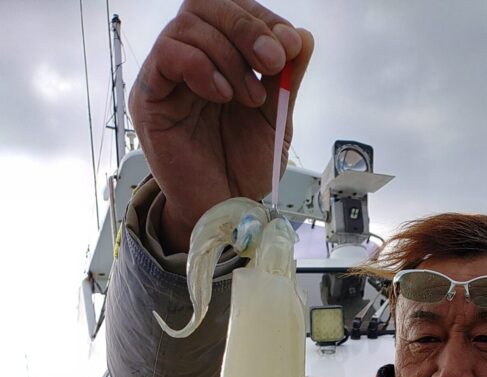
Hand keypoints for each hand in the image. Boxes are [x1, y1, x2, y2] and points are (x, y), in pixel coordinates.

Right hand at [130, 0, 313, 251]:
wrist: (226, 209)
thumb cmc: (245, 168)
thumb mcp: (276, 118)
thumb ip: (286, 78)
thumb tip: (302, 35)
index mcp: (219, 57)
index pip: (231, 8)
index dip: (261, 18)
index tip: (289, 47)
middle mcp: (189, 59)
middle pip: (205, 4)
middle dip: (247, 27)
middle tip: (273, 62)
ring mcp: (166, 77)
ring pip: (188, 25)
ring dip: (229, 55)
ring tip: (250, 98)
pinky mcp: (149, 99)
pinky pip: (167, 56)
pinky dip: (200, 66)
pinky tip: (222, 95)